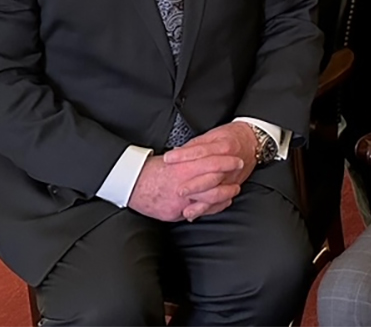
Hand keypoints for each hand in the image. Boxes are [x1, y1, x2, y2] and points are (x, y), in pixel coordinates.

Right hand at [126, 150, 244, 221]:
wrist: (130, 185)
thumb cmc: (150, 170)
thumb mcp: (172, 160)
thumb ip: (188, 161)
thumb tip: (204, 157)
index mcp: (182, 169)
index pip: (210, 164)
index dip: (226, 162)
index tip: (236, 160)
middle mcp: (182, 187)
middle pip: (213, 183)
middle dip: (228, 178)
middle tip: (240, 173)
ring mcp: (179, 202)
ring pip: (209, 200)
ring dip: (224, 195)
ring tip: (233, 189)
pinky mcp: (174, 213)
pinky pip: (197, 212)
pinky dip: (212, 208)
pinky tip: (221, 203)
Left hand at [164, 122, 257, 219]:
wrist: (252, 142)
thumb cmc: (230, 137)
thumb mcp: (212, 135)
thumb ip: (195, 145)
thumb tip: (177, 152)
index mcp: (223, 146)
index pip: (201, 151)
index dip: (183, 155)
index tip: (168, 159)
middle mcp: (230, 163)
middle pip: (211, 176)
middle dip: (194, 185)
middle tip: (178, 191)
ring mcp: (233, 177)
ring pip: (218, 193)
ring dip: (201, 202)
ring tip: (186, 209)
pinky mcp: (234, 186)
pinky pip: (222, 201)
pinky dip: (209, 209)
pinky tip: (196, 213)